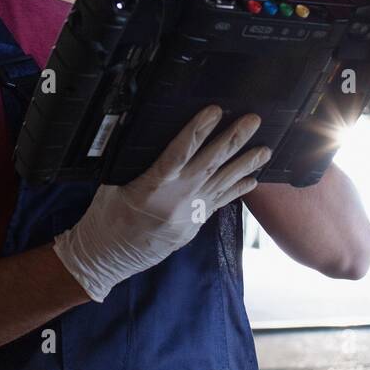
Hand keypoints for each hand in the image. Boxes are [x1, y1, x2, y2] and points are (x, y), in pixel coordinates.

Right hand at [52, 105, 270, 301]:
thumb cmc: (104, 218)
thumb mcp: (110, 185)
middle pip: (209, 165)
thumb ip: (132, 162)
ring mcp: (188, 216)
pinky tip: (253, 179)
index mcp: (150, 188)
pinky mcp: (193, 226)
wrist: (107, 259)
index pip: (178, 154)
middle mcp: (175, 201)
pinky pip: (219, 203)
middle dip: (232, 141)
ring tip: (265, 149)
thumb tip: (144, 131)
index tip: (215, 111)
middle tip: (254, 120)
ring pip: (221, 184)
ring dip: (244, 164)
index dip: (197, 131)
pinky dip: (236, 190)